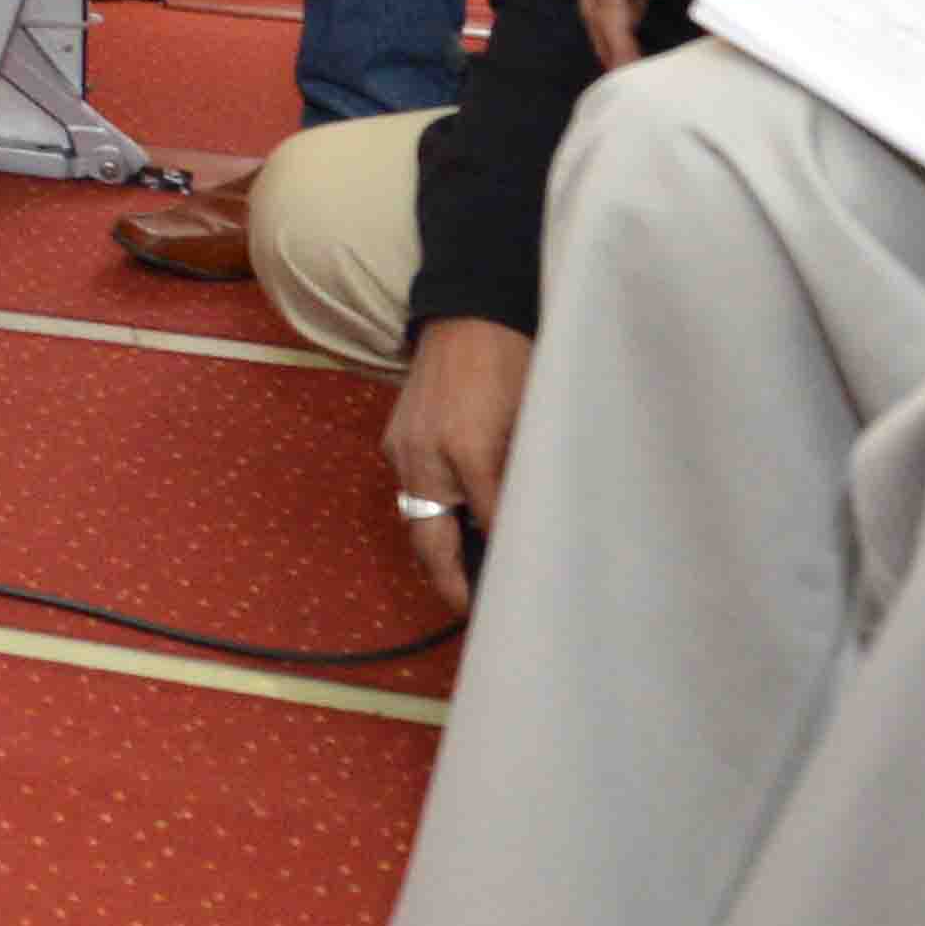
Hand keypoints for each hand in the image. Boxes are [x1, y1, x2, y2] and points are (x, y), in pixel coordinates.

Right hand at [380, 318, 530, 611]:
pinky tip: (454, 531)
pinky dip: (431, 519)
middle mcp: (426, 458)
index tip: (515, 598)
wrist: (467, 312)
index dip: (501, 566)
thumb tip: (526, 529)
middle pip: (432, 543)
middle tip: (472, 613)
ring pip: (416, 522)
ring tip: (465, 582)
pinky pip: (411, 494)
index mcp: (469, 452)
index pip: (488, 528)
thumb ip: (522, 479)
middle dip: (450, 583)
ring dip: (438, 554)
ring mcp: (403, 450)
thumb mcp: (531, 423)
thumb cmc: (514, 365)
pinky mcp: (394, 441)